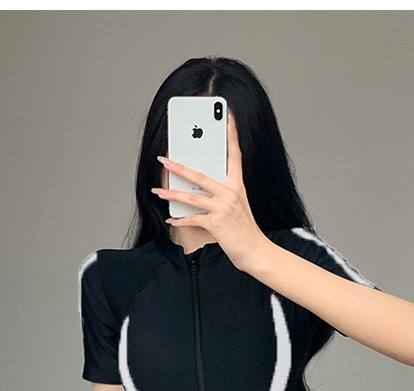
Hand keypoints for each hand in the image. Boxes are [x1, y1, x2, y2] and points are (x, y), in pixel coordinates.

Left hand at [152, 113, 269, 272]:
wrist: (255, 251)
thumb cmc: (245, 230)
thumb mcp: (237, 206)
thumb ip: (222, 194)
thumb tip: (197, 188)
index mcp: (237, 185)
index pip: (234, 154)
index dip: (231, 134)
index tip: (227, 116)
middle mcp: (231, 192)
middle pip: (201, 174)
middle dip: (179, 166)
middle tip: (163, 158)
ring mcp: (224, 207)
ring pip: (192, 196)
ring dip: (172, 193)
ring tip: (158, 190)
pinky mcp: (217, 223)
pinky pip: (193, 219)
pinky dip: (180, 220)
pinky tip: (171, 219)